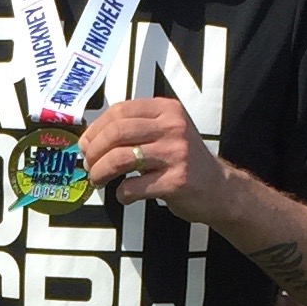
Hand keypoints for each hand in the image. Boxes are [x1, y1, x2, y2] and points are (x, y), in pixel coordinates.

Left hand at [75, 92, 227, 219]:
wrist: (220, 188)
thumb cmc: (184, 160)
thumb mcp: (167, 131)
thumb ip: (137, 128)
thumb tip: (92, 137)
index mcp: (167, 110)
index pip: (120, 111)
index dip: (96, 128)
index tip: (86, 145)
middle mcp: (173, 127)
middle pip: (116, 133)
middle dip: (94, 152)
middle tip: (88, 165)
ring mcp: (176, 154)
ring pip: (120, 158)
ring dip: (100, 172)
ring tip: (98, 180)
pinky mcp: (176, 181)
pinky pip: (134, 186)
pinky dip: (122, 194)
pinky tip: (124, 195)